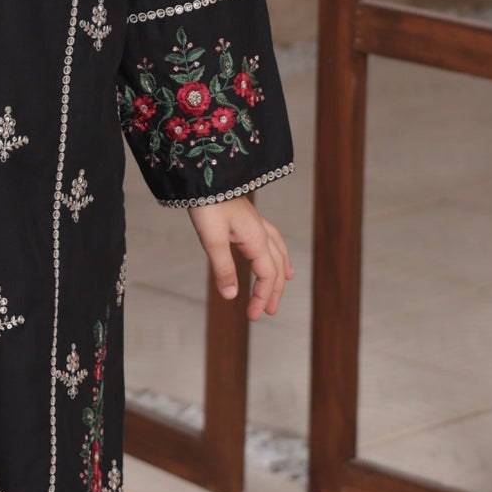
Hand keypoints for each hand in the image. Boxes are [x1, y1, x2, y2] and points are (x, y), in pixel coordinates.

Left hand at [189, 193, 292, 320]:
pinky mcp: (247, 216)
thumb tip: (231, 295)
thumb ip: (223, 268)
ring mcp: (255, 222)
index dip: (262, 297)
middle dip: (274, 290)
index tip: (252, 316)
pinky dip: (274, 249)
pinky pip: (269, 237)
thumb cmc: (207, 203)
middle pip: (276, 266)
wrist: (205, 175)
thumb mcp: (212, 239)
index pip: (268, 276)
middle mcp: (261, 231)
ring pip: (277, 250)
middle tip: (267, 310)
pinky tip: (268, 249)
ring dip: (280, 268)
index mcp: (256, 239)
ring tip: (286, 280)